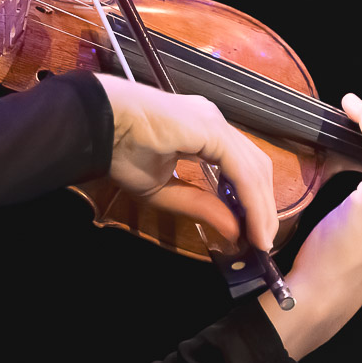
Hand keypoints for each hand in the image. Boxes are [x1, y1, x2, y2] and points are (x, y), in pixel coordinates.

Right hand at [92, 73, 277, 251]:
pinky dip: (252, 200)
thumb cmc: (121, 151)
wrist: (99, 125)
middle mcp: (214, 122)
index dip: (250, 199)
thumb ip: (199, 206)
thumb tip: (235, 231)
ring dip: (261, 207)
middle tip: (262, 240)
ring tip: (260, 239)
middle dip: (262, 205)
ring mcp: (216, 122)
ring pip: (254, 168)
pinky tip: (252, 224)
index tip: (251, 231)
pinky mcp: (213, 130)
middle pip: (255, 166)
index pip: (240, 165)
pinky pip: (241, 170)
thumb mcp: (163, 190)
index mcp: (202, 131)